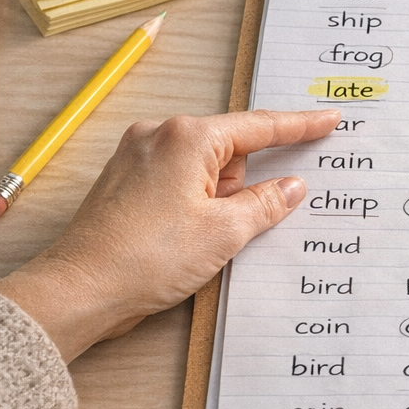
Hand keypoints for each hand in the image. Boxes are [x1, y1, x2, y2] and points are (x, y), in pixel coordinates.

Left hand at [0, 109, 339, 361]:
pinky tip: (185, 238)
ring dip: (215, 201)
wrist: (80, 289)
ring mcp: (137, 155)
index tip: (328, 120)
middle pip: (229, 149)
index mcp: (188, 138)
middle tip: (233, 226)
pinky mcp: (125, 180)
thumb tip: (291, 187)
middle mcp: (159, 135)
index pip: (259, 126)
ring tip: (197, 242)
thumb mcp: (224, 233)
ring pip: (203, 169)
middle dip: (242, 186)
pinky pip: (178, 181)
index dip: (299, 126)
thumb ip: (266, 204)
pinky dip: (193, 204)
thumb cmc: (146, 258)